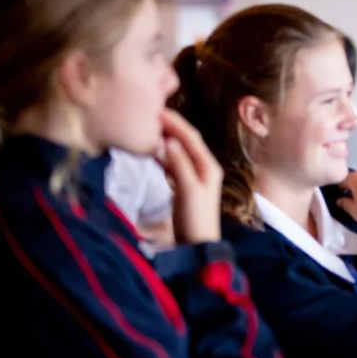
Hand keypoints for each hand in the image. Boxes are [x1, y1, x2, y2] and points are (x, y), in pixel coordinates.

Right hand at [157, 109, 222, 243]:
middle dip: (170, 127)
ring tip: (148, 127)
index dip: (175, 123)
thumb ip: (179, 164)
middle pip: (186, 141)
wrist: (198, 247)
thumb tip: (169, 141)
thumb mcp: (188, 190)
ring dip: (166, 139)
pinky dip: (162, 155)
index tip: (156, 110)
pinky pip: (173, 163)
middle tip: (150, 114)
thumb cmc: (195, 219)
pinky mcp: (185, 186)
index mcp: (208, 166)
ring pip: (179, 151)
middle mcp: (204, 168)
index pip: (191, 137)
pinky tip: (150, 150)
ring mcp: (195, 177)